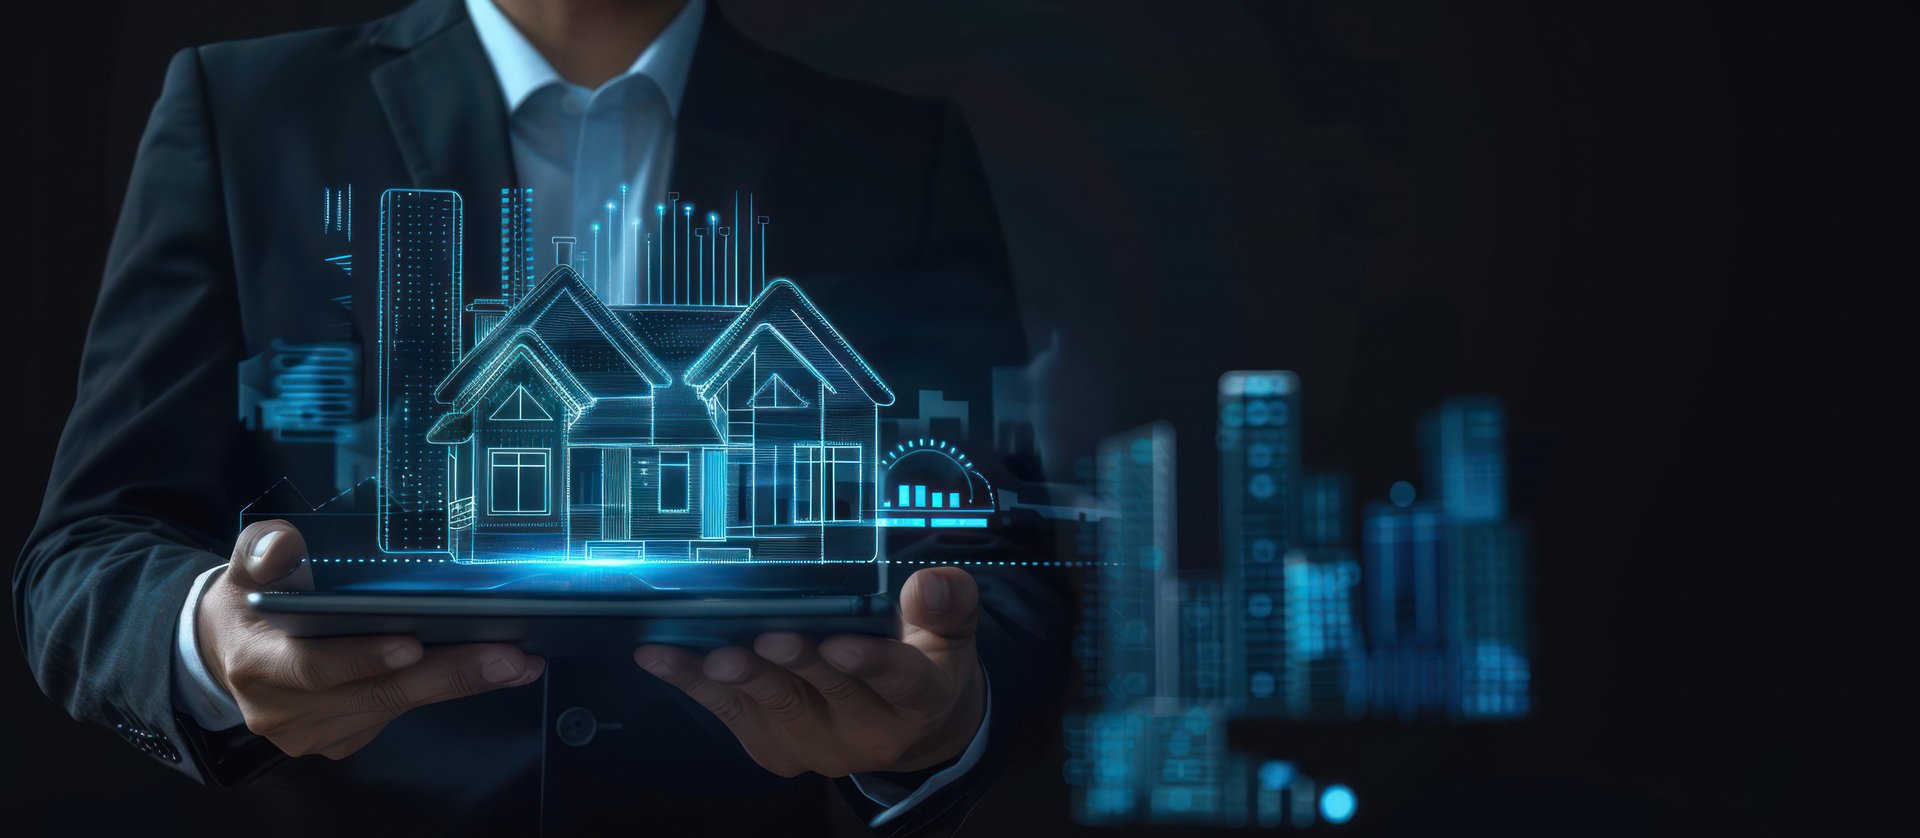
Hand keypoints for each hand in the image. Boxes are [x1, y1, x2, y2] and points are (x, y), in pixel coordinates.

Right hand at [195, 519, 545, 758]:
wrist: (228, 652)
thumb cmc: (251, 604)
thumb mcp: (245, 565)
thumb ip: (264, 549)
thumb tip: (285, 544)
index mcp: (258, 663)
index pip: (314, 667)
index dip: (364, 658)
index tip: (412, 644)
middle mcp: (285, 709)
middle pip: (376, 694)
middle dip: (447, 674)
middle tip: (505, 656)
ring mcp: (314, 731)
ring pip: (397, 708)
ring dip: (461, 684)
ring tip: (516, 661)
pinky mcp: (340, 739)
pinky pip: (398, 716)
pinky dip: (445, 692)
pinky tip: (488, 673)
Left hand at [636, 567, 985, 777]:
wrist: (910, 730)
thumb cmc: (925, 663)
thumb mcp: (952, 634)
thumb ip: (947, 606)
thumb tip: (931, 581)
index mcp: (918, 700)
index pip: (898, 681)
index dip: (869, 664)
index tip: (840, 644)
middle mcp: (867, 733)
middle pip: (829, 697)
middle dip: (797, 668)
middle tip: (769, 640)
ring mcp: (816, 746)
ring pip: (775, 709)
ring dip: (741, 683)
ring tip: (713, 656)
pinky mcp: (774, 748)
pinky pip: (730, 715)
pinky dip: (693, 685)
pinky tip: (658, 657)